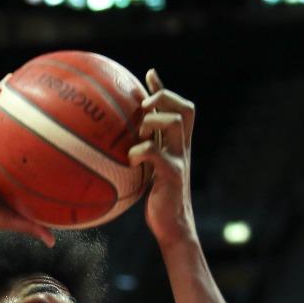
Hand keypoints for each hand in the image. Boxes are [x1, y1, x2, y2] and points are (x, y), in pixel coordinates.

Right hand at [0, 80, 54, 244]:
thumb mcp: (10, 218)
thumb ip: (32, 225)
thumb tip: (54, 243)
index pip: (15, 144)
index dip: (28, 132)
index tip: (49, 124)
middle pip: (3, 122)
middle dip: (17, 106)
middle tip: (36, 92)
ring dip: (0, 93)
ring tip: (16, 77)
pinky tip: (2, 86)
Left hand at [129, 69, 196, 244]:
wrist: (173, 227)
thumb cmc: (158, 202)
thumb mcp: (150, 173)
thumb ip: (143, 153)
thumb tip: (119, 141)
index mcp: (178, 145)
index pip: (180, 108)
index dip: (165, 89)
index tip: (149, 75)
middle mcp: (182, 148)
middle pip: (184, 108)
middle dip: (164, 98)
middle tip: (143, 105)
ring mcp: (180, 160)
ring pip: (174, 124)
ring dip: (153, 121)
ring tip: (138, 134)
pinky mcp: (173, 176)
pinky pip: (155, 153)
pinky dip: (140, 150)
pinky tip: (129, 159)